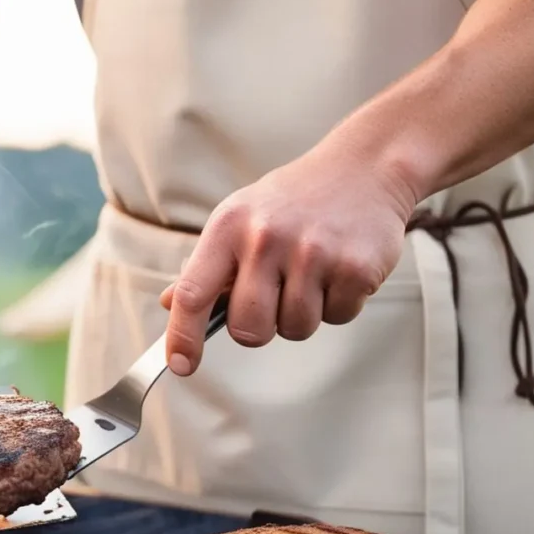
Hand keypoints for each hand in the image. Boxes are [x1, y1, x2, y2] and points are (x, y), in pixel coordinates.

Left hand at [160, 141, 416, 374]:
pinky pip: (338, 318)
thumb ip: (206, 266)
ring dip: (303, 315)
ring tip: (312, 273)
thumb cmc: (293, 202)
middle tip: (274, 297)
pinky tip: (338, 269)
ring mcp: (313, 253)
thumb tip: (169, 303)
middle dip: (260, 327)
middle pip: (248, 329)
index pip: (193, 293)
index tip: (181, 365)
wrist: (364, 169)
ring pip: (296, 329)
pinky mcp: (356, 268)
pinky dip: (339, 304)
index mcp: (229, 227)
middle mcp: (266, 238)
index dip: (183, 336)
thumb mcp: (240, 218)